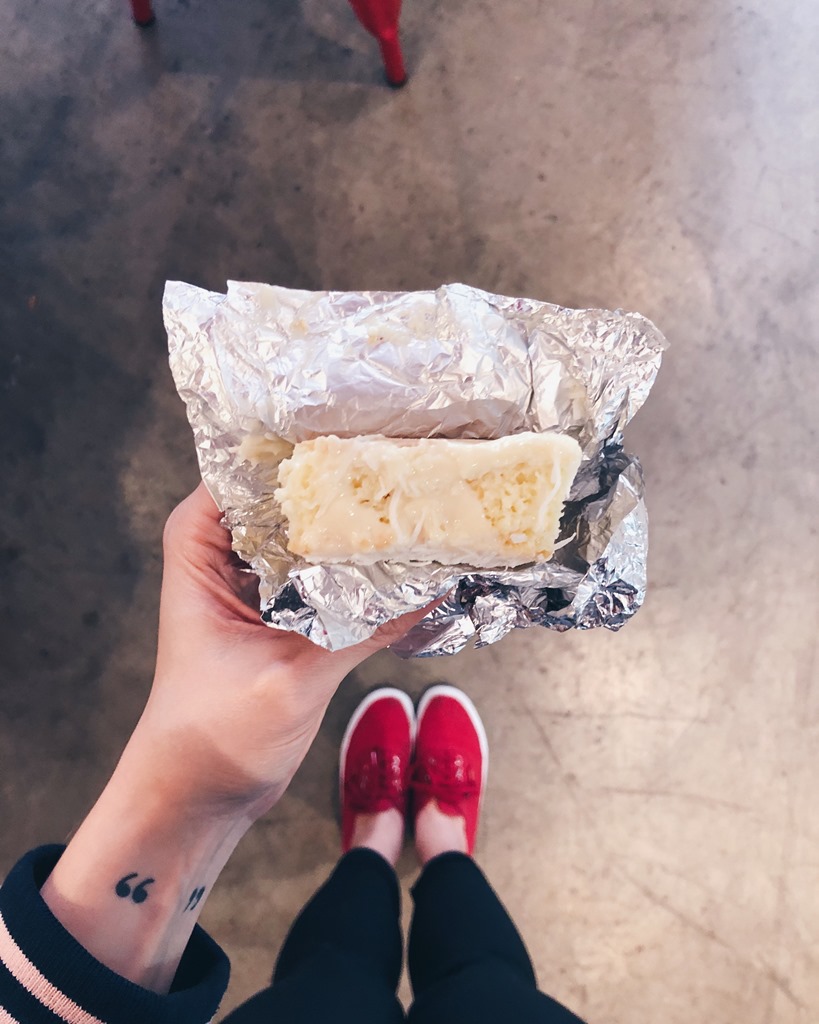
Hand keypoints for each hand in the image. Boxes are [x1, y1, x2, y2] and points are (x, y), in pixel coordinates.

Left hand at [41, 483, 434, 992]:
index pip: (254, 467)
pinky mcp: (288, 612)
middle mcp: (230, 551)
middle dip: (349, 484)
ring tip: (424, 505)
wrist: (199, 795)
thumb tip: (435, 586)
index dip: (310, 445)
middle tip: (414, 463)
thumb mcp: (291, 676)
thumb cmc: (211, 735)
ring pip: (317, 535)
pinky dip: (364, 573)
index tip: (370, 427)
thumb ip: (363, 628)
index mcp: (202, 544)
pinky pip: (331, 576)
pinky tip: (412, 564)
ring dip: (361, 531)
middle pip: (294, 495)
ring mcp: (261, 582)